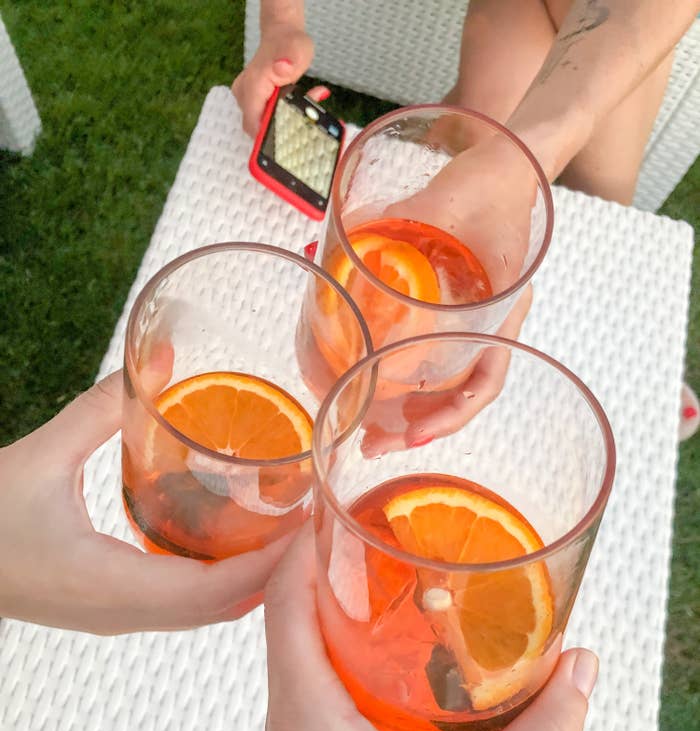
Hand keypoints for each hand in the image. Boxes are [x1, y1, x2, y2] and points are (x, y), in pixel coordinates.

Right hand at [0, 371, 292, 633]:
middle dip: (275, 572)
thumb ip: (99, 410)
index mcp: (110, 587)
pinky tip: (232, 542)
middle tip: (313, 519)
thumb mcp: (37, 459)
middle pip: (223, 609)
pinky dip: (220, 580)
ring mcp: (116, 616)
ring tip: (287, 529)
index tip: (312, 527)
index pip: (217, 592)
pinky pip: (182, 605)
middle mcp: (123, 614)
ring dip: (251, 579)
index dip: (272, 566)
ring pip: (205, 613)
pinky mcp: (107, 606)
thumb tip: (157, 357)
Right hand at [232, 23, 327, 136]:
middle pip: (259, 127)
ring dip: (286, 119)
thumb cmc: (290, 43)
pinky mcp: (252, 101)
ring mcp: (246, 99)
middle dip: (284, 126)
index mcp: (253, 86)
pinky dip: (283, 114)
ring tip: (306, 99)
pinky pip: (265, 117)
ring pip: (264, 123)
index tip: (292, 132)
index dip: (271, 136)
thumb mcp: (297, 49)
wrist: (282, 35)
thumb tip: (281, 68)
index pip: (254, 126)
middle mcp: (244, 95)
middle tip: (307, 110)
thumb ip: (290, 61)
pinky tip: (297, 101)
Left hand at [265, 528, 597, 730]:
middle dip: (321, 563)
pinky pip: (316, 682)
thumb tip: (579, 669)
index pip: (281, 604)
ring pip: (300, 650)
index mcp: (306, 718)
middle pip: (286, 617)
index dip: (299, 545)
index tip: (329, 503)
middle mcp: (290, 723)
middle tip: (369, 525)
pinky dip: (342, 646)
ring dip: (330, 605)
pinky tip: (389, 648)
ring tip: (380, 570)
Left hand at [361, 129, 544, 454]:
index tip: (411, 433)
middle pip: (463, 395)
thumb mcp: (443, 201)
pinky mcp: (459, 314)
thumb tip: (335, 245)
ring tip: (369, 430)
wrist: (506, 163)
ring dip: (411, 411)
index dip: (450, 414)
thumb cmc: (487, 180)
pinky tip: (377, 387)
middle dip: (418, 426)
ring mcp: (478, 323)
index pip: (487, 381)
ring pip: (449, 384)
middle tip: (372, 445)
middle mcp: (495, 325)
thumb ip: (396, 222)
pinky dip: (410, 379)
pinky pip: (438, 360)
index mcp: (504, 310)